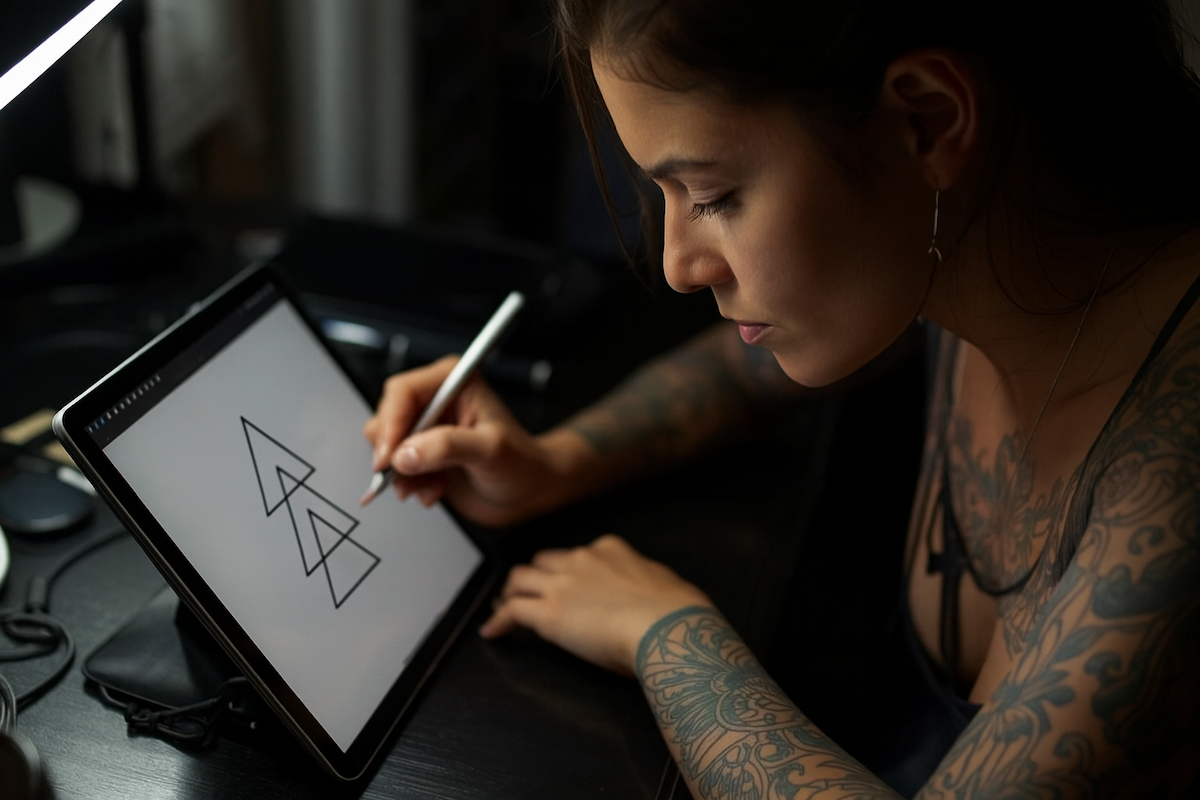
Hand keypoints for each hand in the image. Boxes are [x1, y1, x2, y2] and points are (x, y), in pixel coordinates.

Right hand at [363, 356, 585, 526]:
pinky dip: (408, 484)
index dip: (390, 424)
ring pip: (386, 445)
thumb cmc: (522, 464)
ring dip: (402, 473)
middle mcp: (436, 400)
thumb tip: (404, 454)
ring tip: (429, 488)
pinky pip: (394, 466)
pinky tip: (433, 492)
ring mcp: (427, 428)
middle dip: (393, 452)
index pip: (403, 392)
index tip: (388, 457)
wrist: (528, 493)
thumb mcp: (490, 450)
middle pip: (387, 417)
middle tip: (404, 477)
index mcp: (453, 381)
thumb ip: (447, 447)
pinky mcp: (422, 453)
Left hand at [479, 534, 713, 674]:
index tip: (569, 585)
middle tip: (526, 592)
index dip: (569, 571)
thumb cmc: (678, 612)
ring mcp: (562, 585)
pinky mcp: (548, 614)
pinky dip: (498, 621)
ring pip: (520, 578)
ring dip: (511, 592)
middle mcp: (582, 560)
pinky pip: (512, 611)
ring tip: (504, 606)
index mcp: (611, 550)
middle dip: (535, 576)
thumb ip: (648, 582)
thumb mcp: (665, 584)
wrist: (668, 627)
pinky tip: (492, 632)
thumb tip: (650, 593)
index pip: (579, 556)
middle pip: (544, 562)